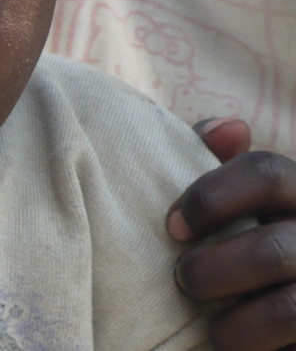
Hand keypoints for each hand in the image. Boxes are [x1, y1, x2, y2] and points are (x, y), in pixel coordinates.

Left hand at [169, 119, 295, 350]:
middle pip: (275, 249)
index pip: (266, 173)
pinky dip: (261, 349)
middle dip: (216, 270)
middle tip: (183, 281)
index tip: (172, 226)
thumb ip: (221, 163)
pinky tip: (232, 350)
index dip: (212, 197)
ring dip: (240, 325)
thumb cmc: (245, 246)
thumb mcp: (238, 203)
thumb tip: (228, 128)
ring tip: (213, 331)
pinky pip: (294, 342)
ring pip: (292, 309)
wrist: (283, 318)